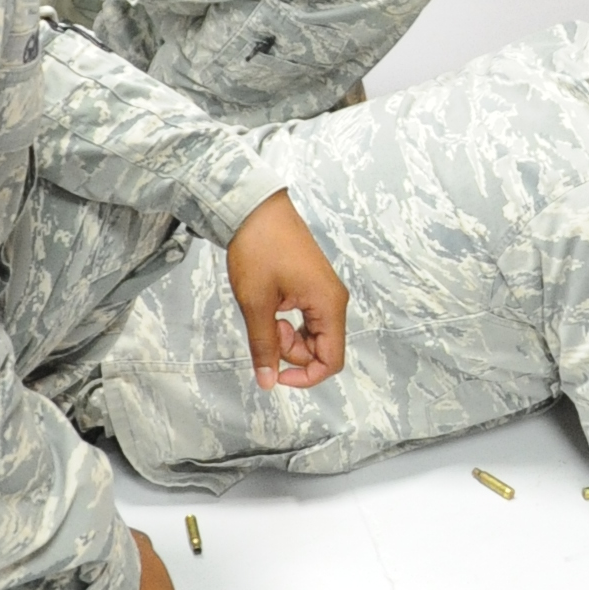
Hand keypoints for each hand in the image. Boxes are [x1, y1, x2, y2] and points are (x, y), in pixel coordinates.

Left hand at [227, 188, 346, 390]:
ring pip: (311, 334)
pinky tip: (269, 305)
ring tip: (264, 312)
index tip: (276, 374)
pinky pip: (306, 317)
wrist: (255, 208)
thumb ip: (264, 346)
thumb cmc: (259, 248)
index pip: (332, 360)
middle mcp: (333, 300)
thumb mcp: (256, 303)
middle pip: (321, 348)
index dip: (305, 377)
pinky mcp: (312, 285)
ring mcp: (324, 291)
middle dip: (291, 351)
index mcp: (329, 305)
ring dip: (286, 336)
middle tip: (264, 328)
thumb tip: (268, 381)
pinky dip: (287, 321)